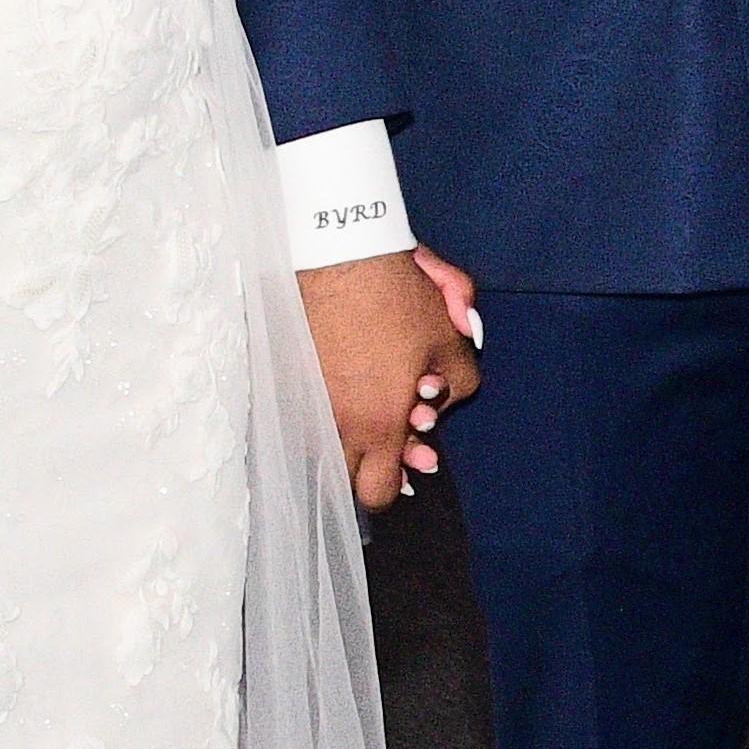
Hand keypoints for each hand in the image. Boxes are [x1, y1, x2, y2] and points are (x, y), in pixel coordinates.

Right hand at [302, 247, 482, 508]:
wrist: (339, 255)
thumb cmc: (399, 299)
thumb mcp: (450, 340)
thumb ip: (460, 384)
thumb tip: (439, 400)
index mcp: (378, 424)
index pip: (377, 493)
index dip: (395, 485)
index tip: (410, 459)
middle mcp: (335, 423)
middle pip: (348, 476)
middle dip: (376, 462)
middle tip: (399, 429)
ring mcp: (307, 402)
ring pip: (326, 444)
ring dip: (353, 431)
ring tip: (374, 398)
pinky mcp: (288, 379)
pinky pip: (308, 412)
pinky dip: (329, 406)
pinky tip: (349, 378)